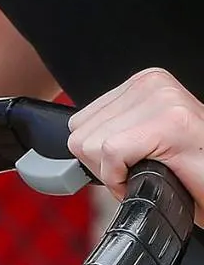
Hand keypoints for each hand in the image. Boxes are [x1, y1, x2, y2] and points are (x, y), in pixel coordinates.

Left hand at [67, 68, 203, 225]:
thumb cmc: (189, 171)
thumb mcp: (143, 140)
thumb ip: (113, 130)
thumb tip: (74, 142)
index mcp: (142, 84)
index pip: (80, 122)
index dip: (98, 156)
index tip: (129, 164)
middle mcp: (151, 84)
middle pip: (80, 135)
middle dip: (104, 166)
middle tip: (142, 171)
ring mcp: (162, 100)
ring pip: (91, 146)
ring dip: (116, 174)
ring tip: (152, 173)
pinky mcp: (170, 122)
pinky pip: (111, 154)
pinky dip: (121, 180)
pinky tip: (152, 180)